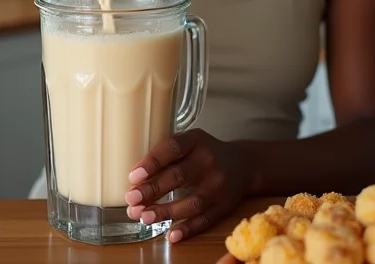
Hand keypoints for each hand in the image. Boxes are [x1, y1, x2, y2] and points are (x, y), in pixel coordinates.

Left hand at [125, 128, 252, 243]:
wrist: (242, 164)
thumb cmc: (205, 153)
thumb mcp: (190, 143)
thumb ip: (168, 155)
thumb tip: (136, 178)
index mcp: (197, 140)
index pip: (173, 147)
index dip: (153, 161)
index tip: (133, 176)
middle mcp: (210, 161)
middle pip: (179, 176)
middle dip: (153, 189)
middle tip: (132, 200)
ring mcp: (219, 185)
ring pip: (191, 202)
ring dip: (165, 212)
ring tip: (144, 217)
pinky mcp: (224, 206)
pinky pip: (205, 220)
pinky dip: (187, 229)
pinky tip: (170, 235)